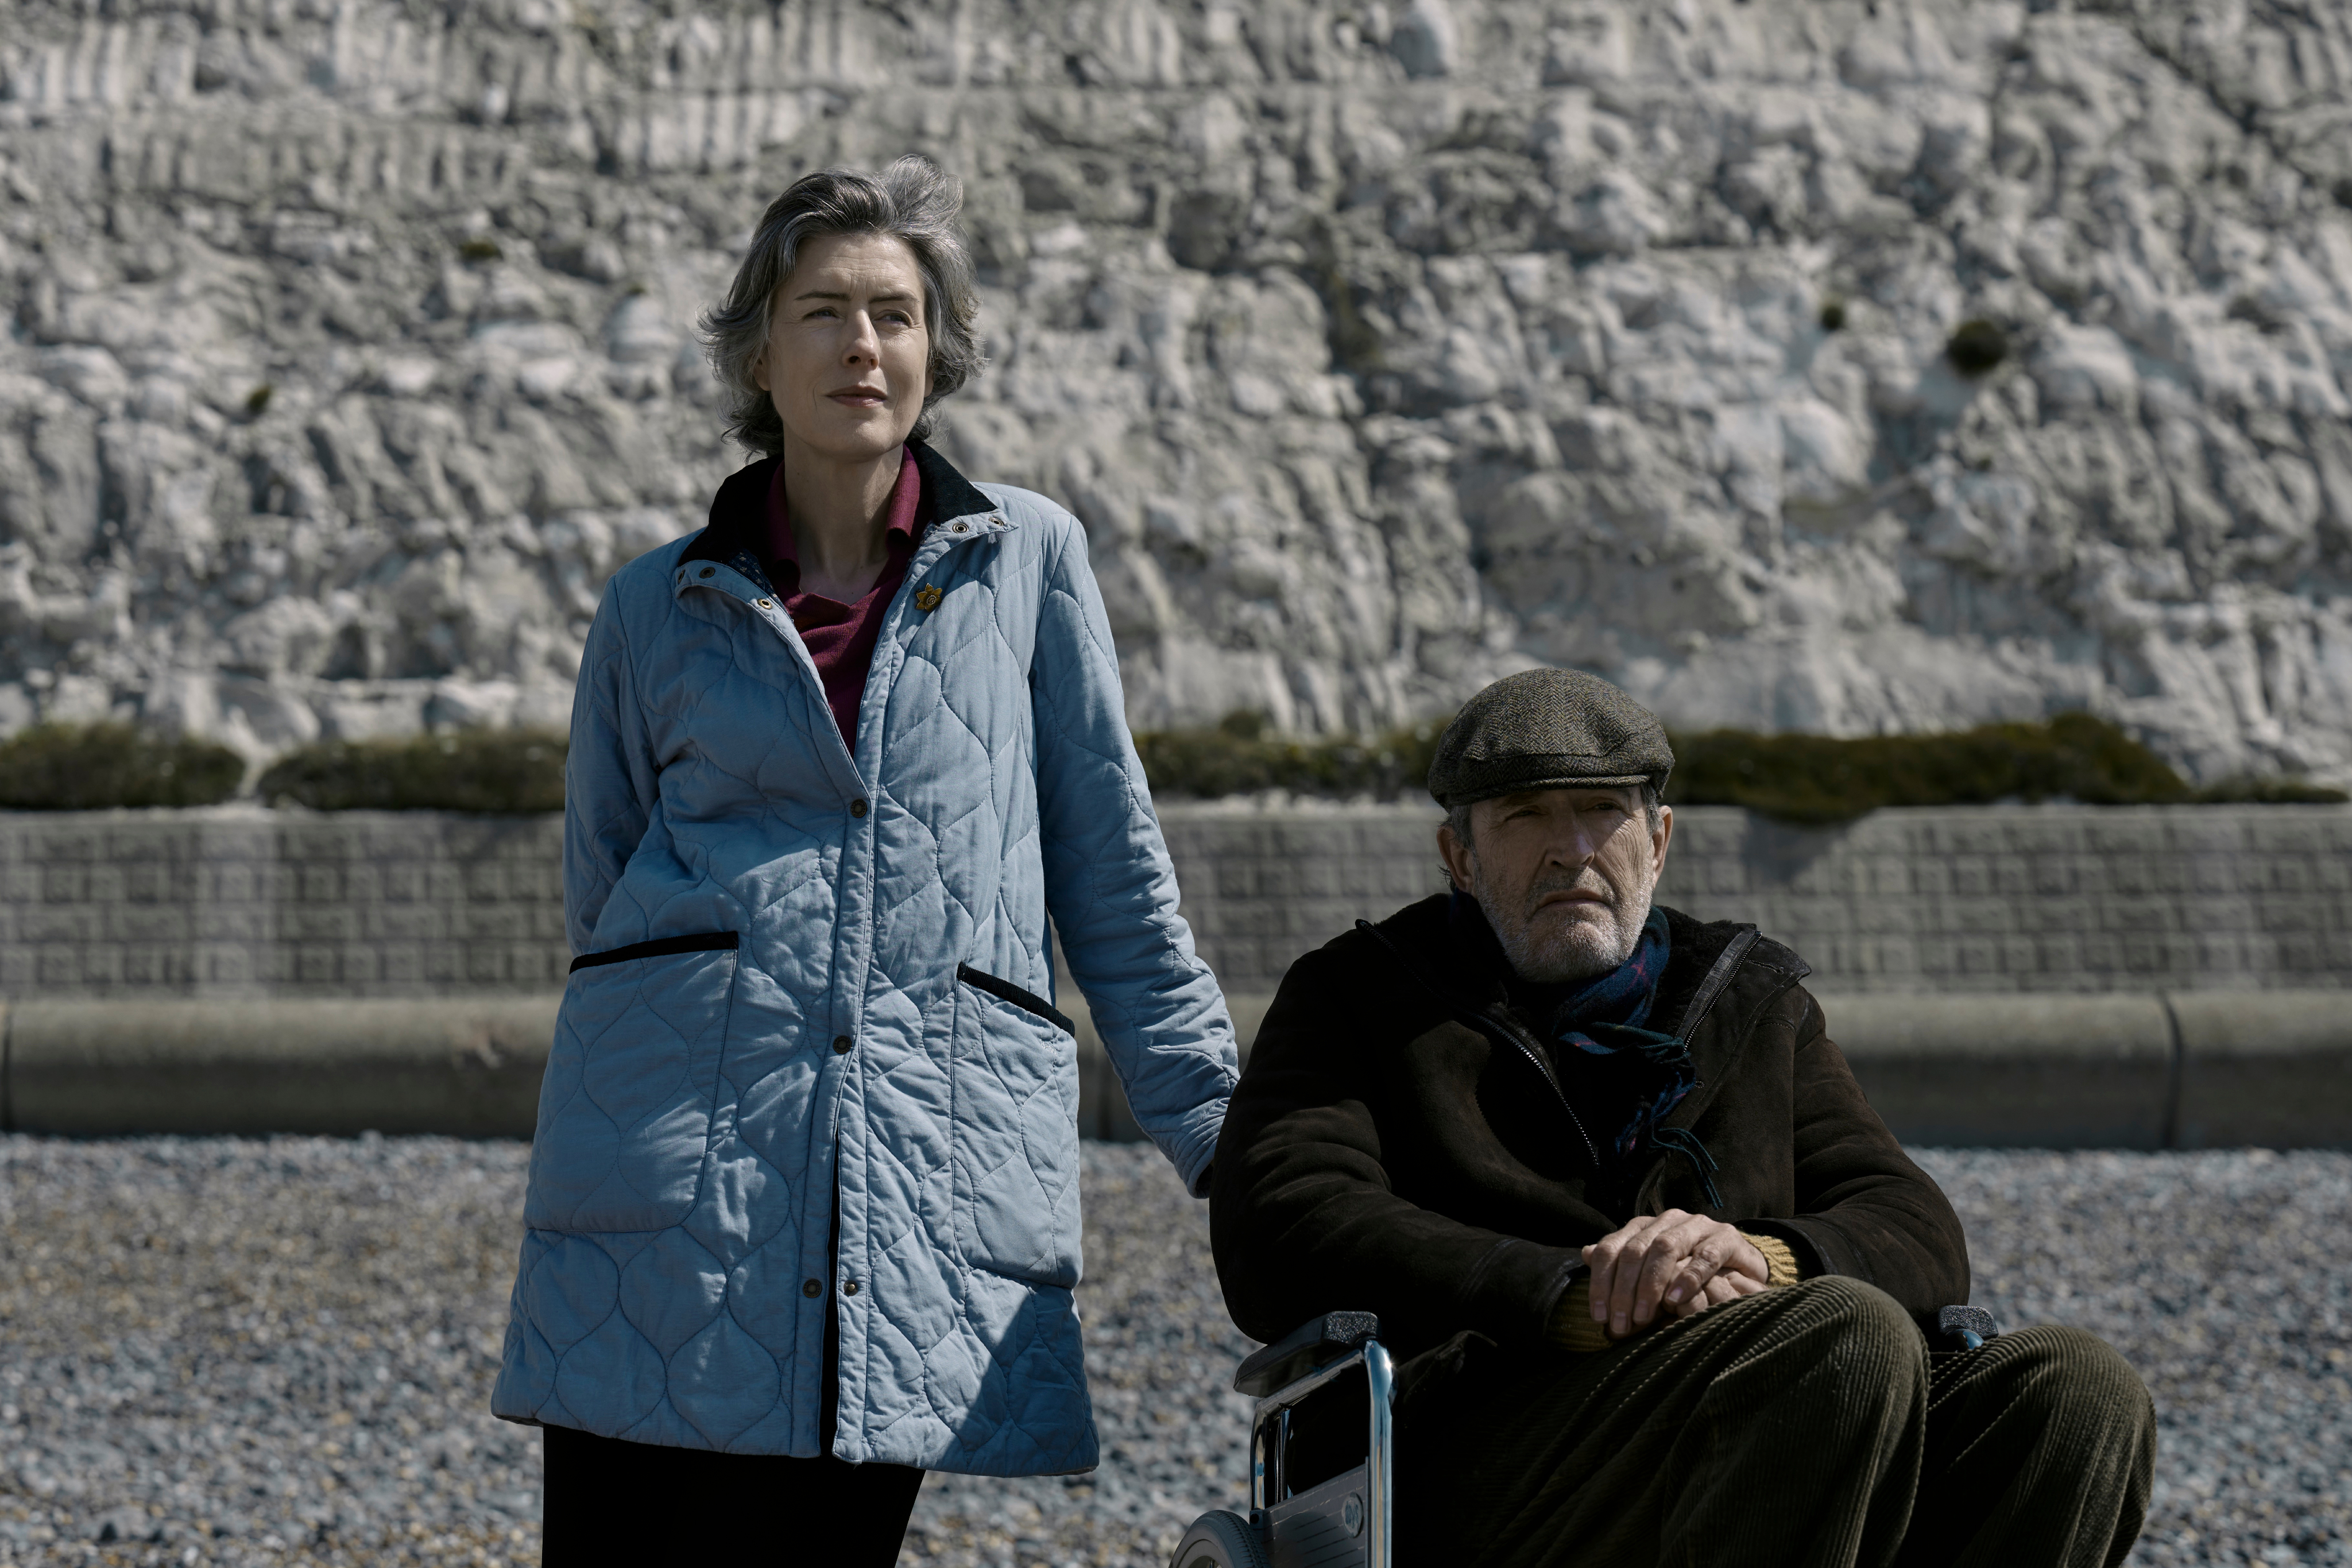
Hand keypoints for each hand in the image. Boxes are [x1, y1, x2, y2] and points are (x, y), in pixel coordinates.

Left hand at [1582, 1210, 1770, 1339]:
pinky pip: (1705, 1256)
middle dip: (1623, 1290)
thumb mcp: (1649, 1271)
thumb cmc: (1685, 1273)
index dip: (1600, 1282)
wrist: (1739, 1267)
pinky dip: (1688, 1278)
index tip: (1599, 1317)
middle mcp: (1666, 1221)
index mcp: (1642, 1227)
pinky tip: (1676, 1300)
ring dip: (1651, 1283)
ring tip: (1643, 1315)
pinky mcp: (1725, 1237)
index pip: (1610, 1249)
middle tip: (1621, 1324)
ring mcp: (1697, 1226)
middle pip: (1634, 1250)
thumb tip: (1584, 1253)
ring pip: (1665, 1248)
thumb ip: (1620, 1263)